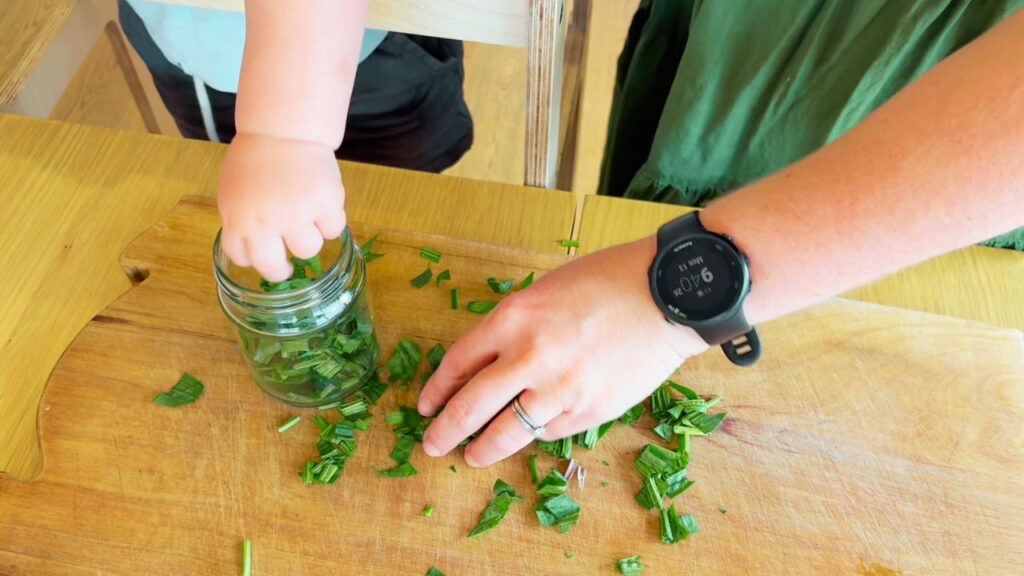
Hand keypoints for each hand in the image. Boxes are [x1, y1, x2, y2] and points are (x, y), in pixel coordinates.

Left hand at [217, 133, 345, 280]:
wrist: (283, 130)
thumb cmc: (256, 159)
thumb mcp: (232, 191)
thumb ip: (239, 221)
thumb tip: (252, 249)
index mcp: (238, 220)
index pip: (242, 257)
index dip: (255, 258)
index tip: (265, 256)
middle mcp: (266, 222)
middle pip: (274, 269)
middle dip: (281, 270)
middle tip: (289, 264)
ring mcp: (297, 214)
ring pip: (309, 250)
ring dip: (309, 236)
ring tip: (307, 214)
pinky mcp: (325, 204)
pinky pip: (333, 230)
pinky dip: (331, 220)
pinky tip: (322, 202)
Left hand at [418, 236, 708, 466]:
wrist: (666, 297)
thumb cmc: (607, 282)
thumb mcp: (545, 292)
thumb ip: (514, 328)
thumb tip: (489, 363)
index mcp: (511, 319)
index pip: (457, 363)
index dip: (438, 388)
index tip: (427, 404)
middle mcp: (527, 357)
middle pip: (470, 407)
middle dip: (444, 431)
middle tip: (432, 444)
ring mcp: (558, 390)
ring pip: (505, 433)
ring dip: (481, 449)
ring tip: (471, 456)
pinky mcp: (587, 412)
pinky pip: (548, 433)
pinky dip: (533, 435)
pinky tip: (527, 435)